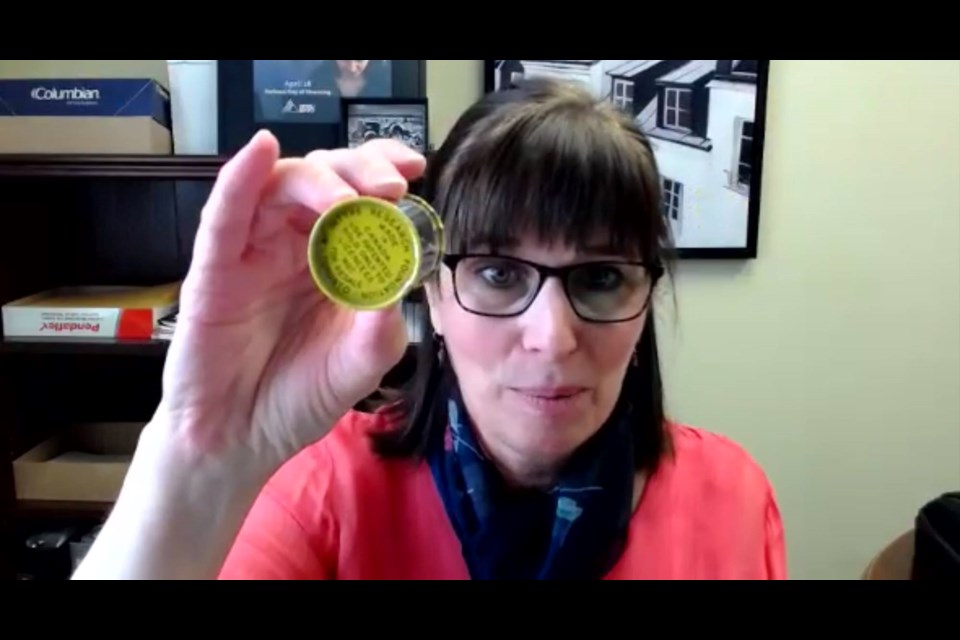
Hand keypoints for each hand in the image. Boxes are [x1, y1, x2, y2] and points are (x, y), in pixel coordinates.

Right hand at [157, 131, 424, 477]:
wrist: (240, 442)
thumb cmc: (299, 396)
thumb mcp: (361, 363)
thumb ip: (384, 325)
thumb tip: (403, 275)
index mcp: (334, 260)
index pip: (359, 198)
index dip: (383, 174)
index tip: (413, 169)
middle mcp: (294, 246)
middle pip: (323, 179)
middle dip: (359, 170)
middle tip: (390, 185)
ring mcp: (252, 253)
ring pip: (279, 188)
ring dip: (317, 179)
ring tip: (348, 198)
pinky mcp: (214, 270)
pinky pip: (223, 216)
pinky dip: (240, 179)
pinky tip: (260, 153)